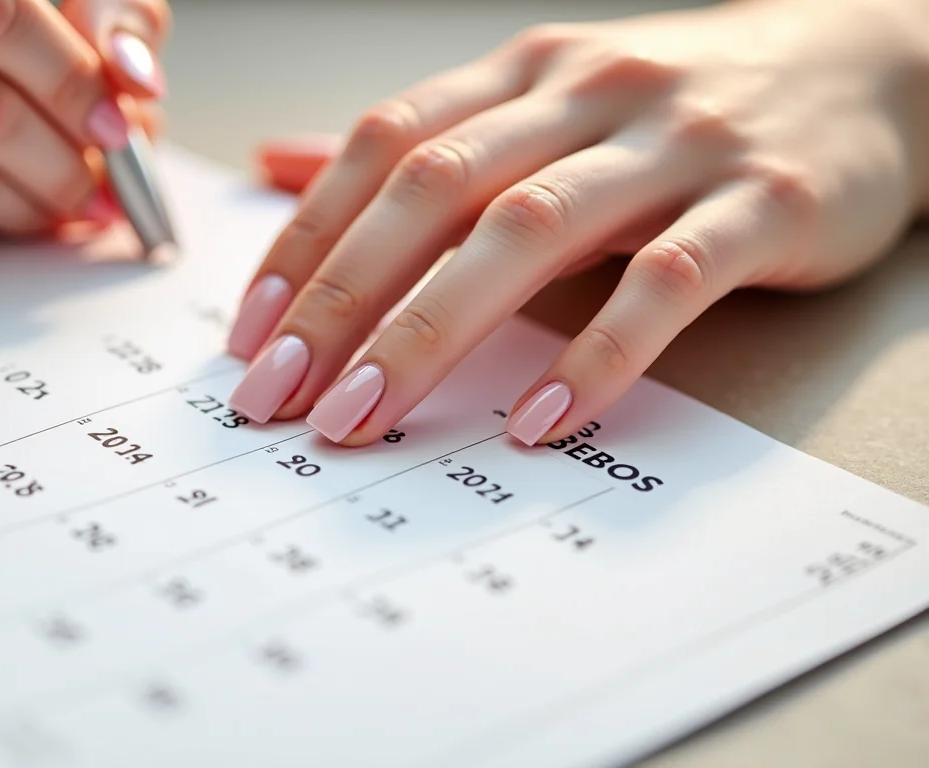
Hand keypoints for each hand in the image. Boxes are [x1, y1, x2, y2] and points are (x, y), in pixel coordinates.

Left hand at [229, 0, 928, 445]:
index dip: (307, 238)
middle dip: (342, 298)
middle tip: (277, 394)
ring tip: (364, 415)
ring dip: (431, 331)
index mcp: (521, 72)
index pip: (385, 147)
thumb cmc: (671, 108)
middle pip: (437, 190)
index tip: (248, 335)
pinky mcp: (763, 203)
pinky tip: (540, 418)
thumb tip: (277, 166)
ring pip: (532, 230)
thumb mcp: (537, 103)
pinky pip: (668, 281)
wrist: (868, 69)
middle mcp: (584, 93)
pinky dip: (599, 352)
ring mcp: (676, 143)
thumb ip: (417, 142)